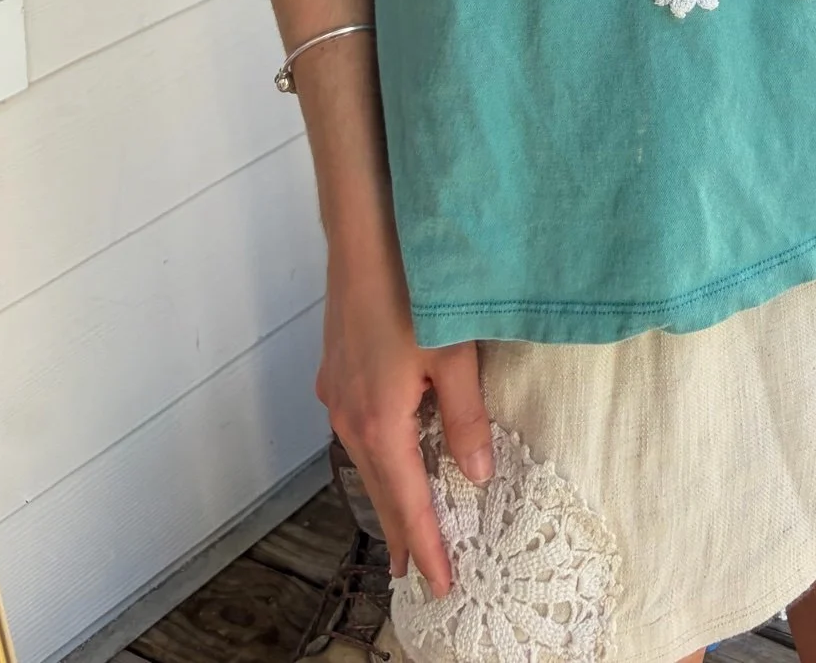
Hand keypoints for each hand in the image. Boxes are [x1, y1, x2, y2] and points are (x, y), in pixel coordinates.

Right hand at [316, 248, 491, 591]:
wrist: (363, 233)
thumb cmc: (411, 286)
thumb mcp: (455, 353)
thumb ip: (466, 417)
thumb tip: (479, 472)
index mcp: (379, 423)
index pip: (406, 503)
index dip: (425, 545)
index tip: (439, 582)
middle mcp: (348, 416)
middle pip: (379, 489)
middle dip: (400, 532)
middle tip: (414, 572)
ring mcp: (337, 392)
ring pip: (364, 460)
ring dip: (385, 495)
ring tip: (403, 527)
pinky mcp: (336, 370)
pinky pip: (356, 429)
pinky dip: (375, 457)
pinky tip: (388, 455)